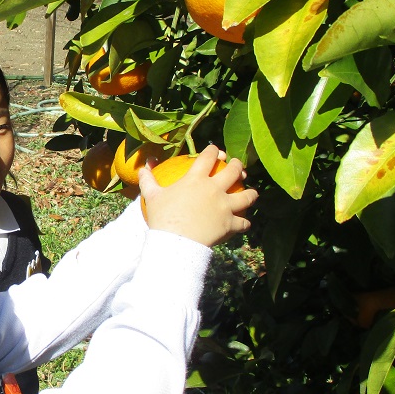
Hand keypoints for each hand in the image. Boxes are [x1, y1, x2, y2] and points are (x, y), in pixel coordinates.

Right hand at [138, 145, 256, 246]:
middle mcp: (214, 189)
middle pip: (233, 171)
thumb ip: (148, 180)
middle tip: (237, 165)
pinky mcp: (230, 224)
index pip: (208, 157)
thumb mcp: (152, 197)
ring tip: (252, 192)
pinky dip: (245, 223)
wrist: (175, 243)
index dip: (213, 151)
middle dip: (237, 165)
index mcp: (196, 179)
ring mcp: (225, 206)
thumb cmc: (162, 218)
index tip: (215, 150)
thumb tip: (142, 167)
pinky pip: (243, 222)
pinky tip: (246, 222)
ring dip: (251, 193)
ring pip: (246, 196)